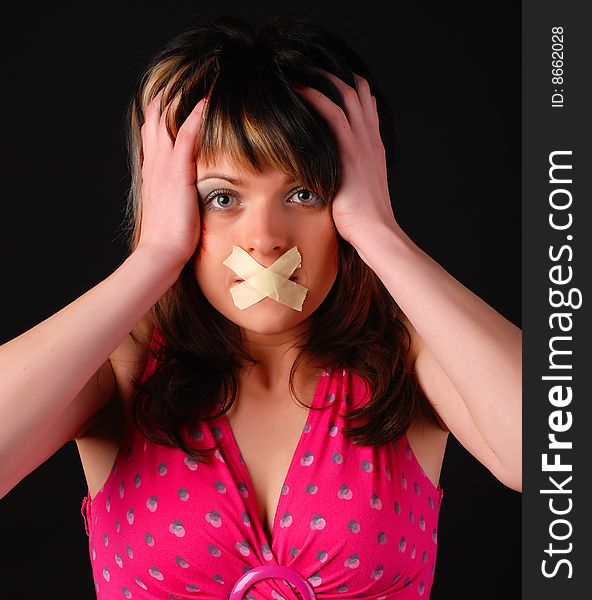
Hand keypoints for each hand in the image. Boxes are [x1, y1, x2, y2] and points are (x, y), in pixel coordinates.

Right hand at [136, 91, 205, 266]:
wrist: (160, 253)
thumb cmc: (167, 240)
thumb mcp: (169, 212)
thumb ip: (174, 198)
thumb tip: (183, 199)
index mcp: (152, 173)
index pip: (154, 134)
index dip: (162, 114)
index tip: (174, 98)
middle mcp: (154, 164)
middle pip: (155, 119)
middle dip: (168, 97)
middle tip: (184, 78)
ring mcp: (163, 166)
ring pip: (167, 119)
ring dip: (181, 97)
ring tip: (198, 79)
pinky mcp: (177, 172)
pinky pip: (187, 134)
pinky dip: (196, 115)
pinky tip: (207, 100)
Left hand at [294, 72, 402, 244]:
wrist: (376, 232)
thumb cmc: (364, 220)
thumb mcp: (357, 192)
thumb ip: (348, 175)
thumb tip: (333, 175)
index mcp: (373, 149)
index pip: (366, 107)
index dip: (351, 89)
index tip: (332, 80)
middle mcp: (370, 141)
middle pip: (358, 94)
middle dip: (336, 76)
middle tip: (313, 67)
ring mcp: (363, 144)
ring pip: (346, 97)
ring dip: (324, 81)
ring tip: (303, 72)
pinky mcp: (351, 153)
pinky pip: (334, 115)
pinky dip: (317, 98)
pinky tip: (302, 90)